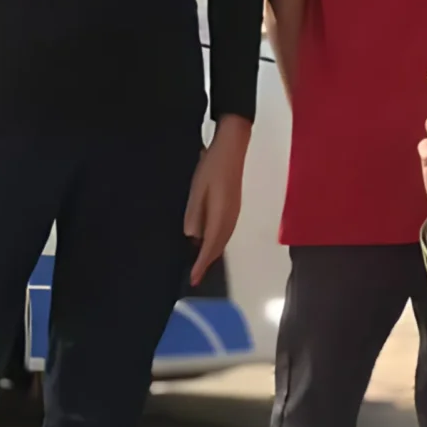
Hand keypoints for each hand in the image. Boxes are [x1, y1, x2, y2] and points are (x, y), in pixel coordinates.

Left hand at [184, 115, 251, 284]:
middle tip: (195, 276)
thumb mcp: (197, 188)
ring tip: (200, 264)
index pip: (210, 244)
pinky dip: (217, 242)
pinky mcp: (234, 206)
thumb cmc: (212, 166)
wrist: (232, 147)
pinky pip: (226, 231)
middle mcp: (230, 217)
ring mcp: (234, 212)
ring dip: (213, 252)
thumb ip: (195, 213)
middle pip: (219, 245)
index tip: (194, 278)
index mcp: (221, 213)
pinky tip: (209, 241)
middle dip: (208, 262)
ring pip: (224, 239)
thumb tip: (192, 236)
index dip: (202, 263)